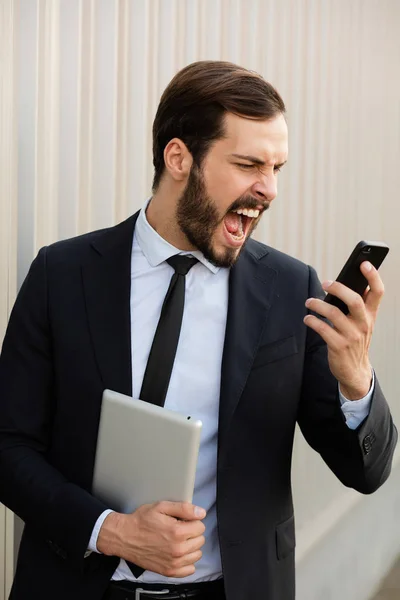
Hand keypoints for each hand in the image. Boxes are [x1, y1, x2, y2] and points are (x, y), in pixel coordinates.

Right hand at [97, 501, 205, 576]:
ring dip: (191, 547)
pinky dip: (187, 561)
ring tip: (178, 540)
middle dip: (192, 533)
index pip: (200, 526)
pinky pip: (190, 569)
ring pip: (197, 554)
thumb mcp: (161, 507)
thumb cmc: (141, 521)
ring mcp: (173, 562)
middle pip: (200, 540)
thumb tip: (201, 513)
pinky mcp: (169, 571)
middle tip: (179, 529)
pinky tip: (178, 553)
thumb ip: (184, 508)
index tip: (183, 521)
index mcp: (177, 532)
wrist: (125, 537)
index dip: (192, 521)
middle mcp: (177, 549)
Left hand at [303, 261, 383, 399]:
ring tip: (309, 302)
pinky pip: (323, 329)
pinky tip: (308, 318)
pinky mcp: (338, 346)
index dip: (373, 276)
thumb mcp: (363, 323)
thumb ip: (359, 306)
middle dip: (339, 288)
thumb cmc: (356, 341)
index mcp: (371, 315)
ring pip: (334, 313)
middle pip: (354, 300)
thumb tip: (347, 283)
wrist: (355, 371)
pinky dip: (312, 321)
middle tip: (326, 283)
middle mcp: (363, 324)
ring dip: (318, 305)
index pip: (378, 292)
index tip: (364, 263)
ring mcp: (352, 336)